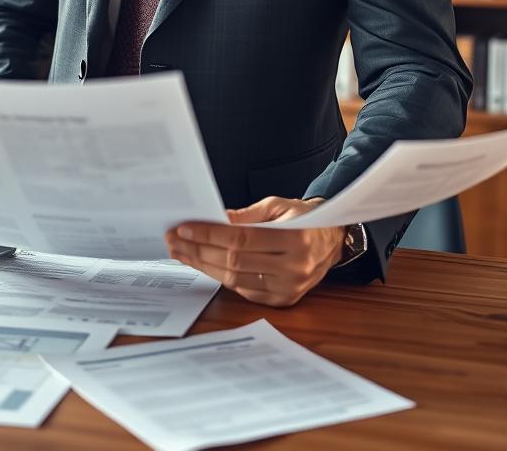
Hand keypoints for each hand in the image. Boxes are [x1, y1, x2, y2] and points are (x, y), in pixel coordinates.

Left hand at [164, 196, 345, 306]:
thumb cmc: (303, 218)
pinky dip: (222, 277)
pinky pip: (244, 290)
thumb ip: (246, 215)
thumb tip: (214, 219)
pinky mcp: (284, 300)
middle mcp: (294, 268)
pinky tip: (204, 264)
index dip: (209, 234)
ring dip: (203, 266)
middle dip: (198, 250)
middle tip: (174, 240)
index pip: (241, 239)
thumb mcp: (278, 205)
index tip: (184, 228)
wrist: (332, 241)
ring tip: (182, 253)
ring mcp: (289, 288)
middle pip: (234, 261)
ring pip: (235, 279)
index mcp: (296, 239)